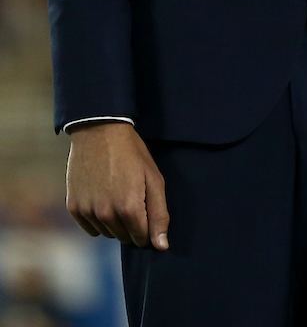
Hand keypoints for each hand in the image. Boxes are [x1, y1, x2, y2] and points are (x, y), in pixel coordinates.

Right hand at [65, 122, 168, 249]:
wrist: (100, 132)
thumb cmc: (132, 154)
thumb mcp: (154, 179)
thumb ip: (159, 214)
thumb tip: (161, 246)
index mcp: (129, 208)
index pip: (141, 238)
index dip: (147, 228)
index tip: (147, 211)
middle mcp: (106, 215)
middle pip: (124, 237)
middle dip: (132, 225)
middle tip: (133, 198)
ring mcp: (88, 212)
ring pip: (107, 233)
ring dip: (114, 222)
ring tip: (117, 195)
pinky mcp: (74, 208)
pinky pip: (90, 228)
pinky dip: (98, 219)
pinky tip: (103, 198)